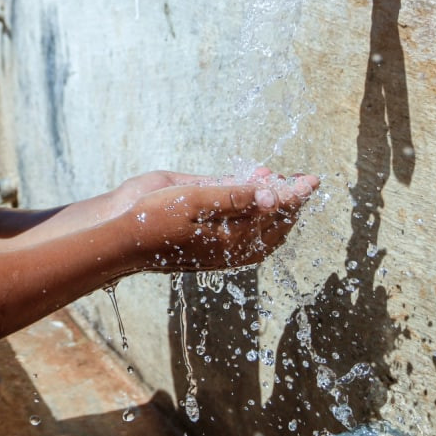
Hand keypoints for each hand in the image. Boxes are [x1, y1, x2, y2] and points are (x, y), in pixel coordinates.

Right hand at [123, 168, 317, 272]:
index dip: (294, 194)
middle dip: (290, 203)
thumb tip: (270, 195)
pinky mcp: (211, 256)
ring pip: (264, 238)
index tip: (310, 179)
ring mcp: (222, 256)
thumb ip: (232, 197)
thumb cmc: (153, 218)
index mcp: (231, 238)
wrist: (124, 245)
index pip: (274, 213)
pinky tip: (256, 214)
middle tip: (302, 183)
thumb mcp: (192, 199)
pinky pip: (250, 245)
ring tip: (282, 193)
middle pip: (275, 228)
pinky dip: (262, 226)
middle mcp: (231, 252)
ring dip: (277, 214)